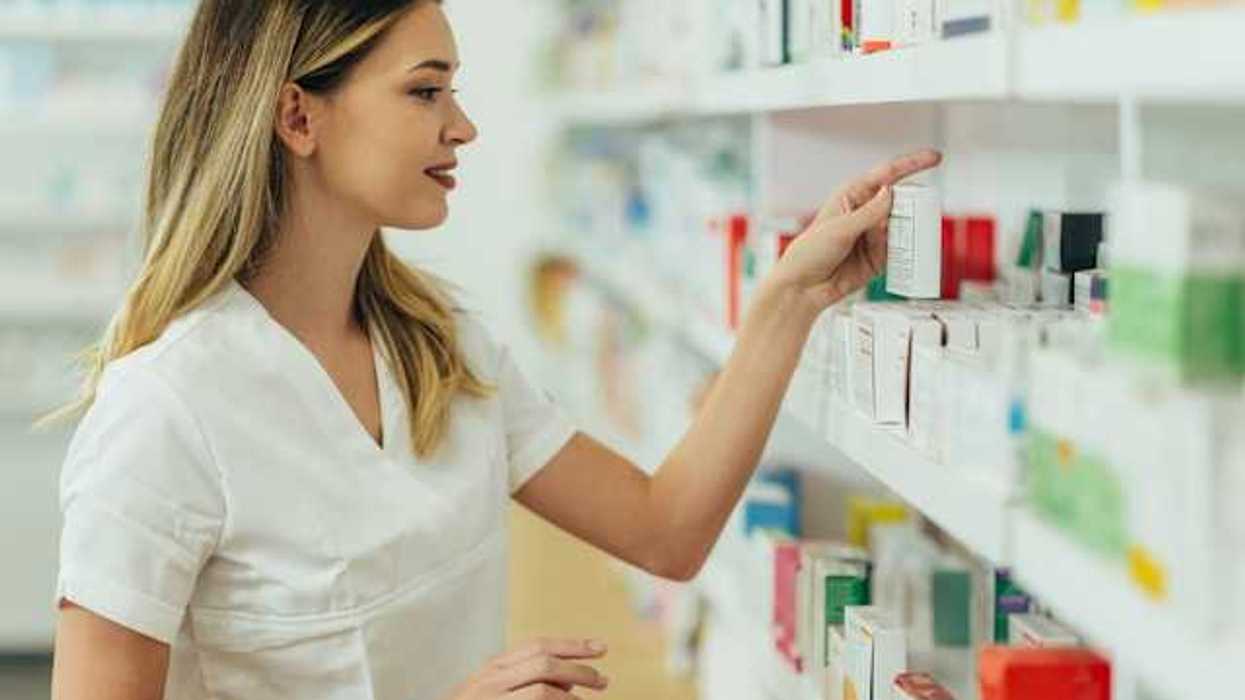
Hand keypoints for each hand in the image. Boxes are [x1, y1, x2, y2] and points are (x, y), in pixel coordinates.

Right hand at [446, 638, 609, 699]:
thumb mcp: (495, 691)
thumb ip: (526, 680)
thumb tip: (570, 681)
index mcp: (493, 668)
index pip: (538, 646)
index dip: (573, 645)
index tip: (600, 648)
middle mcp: (489, 681)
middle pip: (544, 664)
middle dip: (580, 670)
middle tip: (603, 682)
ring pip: (541, 691)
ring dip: (571, 698)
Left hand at [766, 149, 942, 311]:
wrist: (804, 287)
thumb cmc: (809, 253)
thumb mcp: (840, 229)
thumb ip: (869, 213)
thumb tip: (891, 192)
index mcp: (852, 196)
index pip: (887, 174)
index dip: (912, 164)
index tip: (934, 158)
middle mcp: (865, 213)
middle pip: (900, 200)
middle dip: (915, 205)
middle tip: (924, 212)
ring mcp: (873, 235)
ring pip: (903, 225)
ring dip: (911, 229)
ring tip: (912, 236)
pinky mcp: (878, 256)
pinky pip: (901, 250)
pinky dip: (908, 250)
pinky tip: (908, 252)